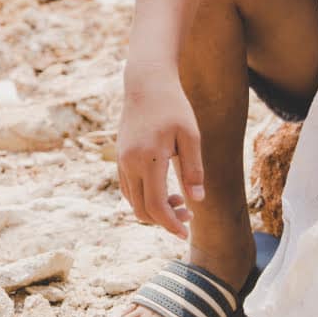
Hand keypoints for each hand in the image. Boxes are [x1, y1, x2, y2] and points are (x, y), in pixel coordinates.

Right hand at [117, 69, 204, 239]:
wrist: (146, 83)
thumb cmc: (173, 106)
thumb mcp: (191, 136)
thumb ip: (194, 169)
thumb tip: (197, 201)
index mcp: (148, 159)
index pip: (155, 206)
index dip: (171, 224)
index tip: (186, 233)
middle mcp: (129, 162)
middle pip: (141, 209)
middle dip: (164, 220)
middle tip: (188, 214)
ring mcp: (121, 159)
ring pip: (132, 200)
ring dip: (153, 209)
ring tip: (178, 198)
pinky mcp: (120, 155)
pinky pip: (128, 187)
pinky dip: (143, 197)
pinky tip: (162, 189)